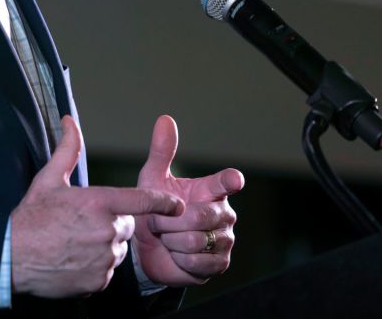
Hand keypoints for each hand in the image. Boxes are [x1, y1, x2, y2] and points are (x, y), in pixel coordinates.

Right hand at [11, 116, 185, 297]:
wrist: (11, 257)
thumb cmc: (30, 217)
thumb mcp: (48, 180)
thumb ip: (67, 150)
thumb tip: (69, 121)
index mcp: (98, 202)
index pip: (143, 200)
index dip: (164, 202)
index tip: (177, 205)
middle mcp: (106, 230)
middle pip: (127, 226)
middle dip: (113, 224)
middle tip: (84, 224)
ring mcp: (104, 258)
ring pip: (118, 250)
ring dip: (105, 246)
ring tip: (76, 243)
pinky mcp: (99, 280)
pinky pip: (108, 271)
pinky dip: (96, 267)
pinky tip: (74, 260)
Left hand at [133, 115, 243, 285]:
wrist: (147, 247)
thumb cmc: (154, 209)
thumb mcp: (153, 180)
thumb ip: (162, 152)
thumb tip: (165, 119)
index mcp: (212, 191)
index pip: (227, 182)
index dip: (230, 181)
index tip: (234, 180)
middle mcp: (224, 214)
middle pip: (198, 216)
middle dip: (168, 221)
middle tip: (159, 222)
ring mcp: (225, 240)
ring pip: (193, 240)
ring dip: (170, 240)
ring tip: (167, 237)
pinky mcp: (219, 263)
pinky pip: (197, 261)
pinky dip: (179, 259)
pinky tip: (176, 254)